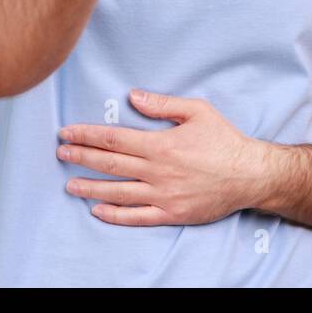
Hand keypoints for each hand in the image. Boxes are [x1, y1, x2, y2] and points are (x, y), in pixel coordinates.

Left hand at [57, 89, 268, 225]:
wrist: (250, 175)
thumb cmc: (224, 140)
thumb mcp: (197, 111)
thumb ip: (163, 104)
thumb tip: (133, 96)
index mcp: (161, 144)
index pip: (114, 139)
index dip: (87, 135)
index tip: (68, 132)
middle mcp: (158, 171)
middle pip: (111, 164)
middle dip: (82, 157)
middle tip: (61, 153)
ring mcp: (164, 195)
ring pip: (119, 192)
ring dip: (91, 187)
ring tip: (70, 184)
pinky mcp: (172, 213)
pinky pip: (138, 216)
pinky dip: (116, 214)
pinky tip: (98, 211)